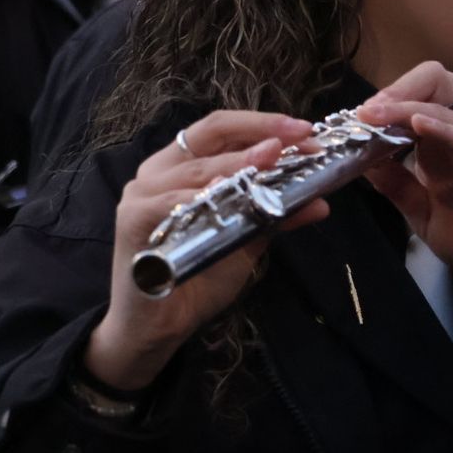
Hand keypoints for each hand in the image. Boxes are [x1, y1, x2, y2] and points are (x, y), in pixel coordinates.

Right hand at [83, 111, 325, 390]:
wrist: (159, 327)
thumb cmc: (198, 277)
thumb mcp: (246, 240)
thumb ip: (275, 216)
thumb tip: (320, 202)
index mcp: (184, 166)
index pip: (226, 129)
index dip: (265, 124)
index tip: (305, 131)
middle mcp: (160, 170)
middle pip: (211, 132)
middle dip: (260, 132)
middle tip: (299, 138)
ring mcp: (143, 192)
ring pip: (196, 166)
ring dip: (237, 162)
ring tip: (270, 160)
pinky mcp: (132, 219)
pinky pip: (169, 201)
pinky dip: (200, 195)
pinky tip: (225, 192)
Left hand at [357, 61, 452, 287]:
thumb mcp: (422, 216)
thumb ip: (398, 188)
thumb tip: (363, 162)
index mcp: (432, 150)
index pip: (407, 109)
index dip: (379, 108)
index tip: (349, 121)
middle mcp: (450, 139)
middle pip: (427, 90)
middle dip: (394, 91)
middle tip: (363, 110)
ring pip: (438, 106)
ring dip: (403, 105)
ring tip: (374, 112)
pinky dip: (438, 126)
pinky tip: (416, 123)